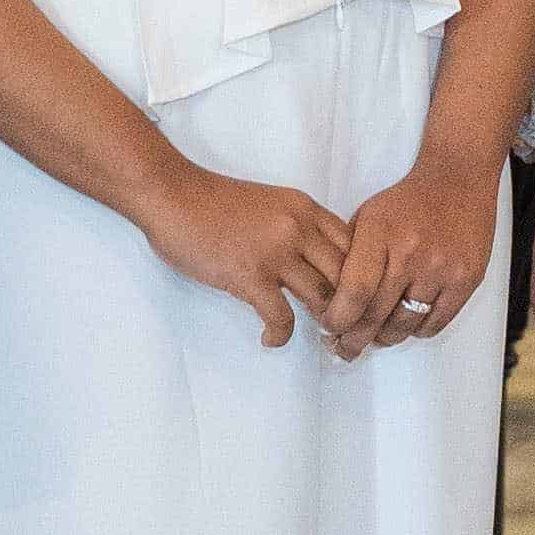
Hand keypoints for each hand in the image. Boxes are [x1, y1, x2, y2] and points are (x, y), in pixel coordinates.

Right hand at [145, 156, 350, 352]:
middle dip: (350, 306)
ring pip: (323, 299)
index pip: (357, 245)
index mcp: (306, 208)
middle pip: (348, 276)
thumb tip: (319, 263)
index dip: (362, 276)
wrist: (172, 196)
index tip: (353, 297)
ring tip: (315, 334)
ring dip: (323, 323)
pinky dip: (280, 335)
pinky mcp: (249, 276)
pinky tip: (270, 339)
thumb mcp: (272, 203)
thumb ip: (298, 227)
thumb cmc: (215, 202)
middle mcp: (298, 228)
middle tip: (340, 324)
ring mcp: (275, 252)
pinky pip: (282, 317)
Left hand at [324, 142, 509, 362]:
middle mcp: (411, 254)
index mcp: (379, 234)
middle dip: (354, 340)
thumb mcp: (368, 217)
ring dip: (385, 338)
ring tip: (374, 339)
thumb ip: (350, 256)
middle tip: (343, 350)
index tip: (329, 328)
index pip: (353, 292)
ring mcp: (441, 269)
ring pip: (405, 325)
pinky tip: (405, 326)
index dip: (337, 319)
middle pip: (376, 315)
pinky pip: (435, 323)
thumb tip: (331, 301)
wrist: (458, 179)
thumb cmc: (407, 201)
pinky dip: (416, 330)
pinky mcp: (466, 280)